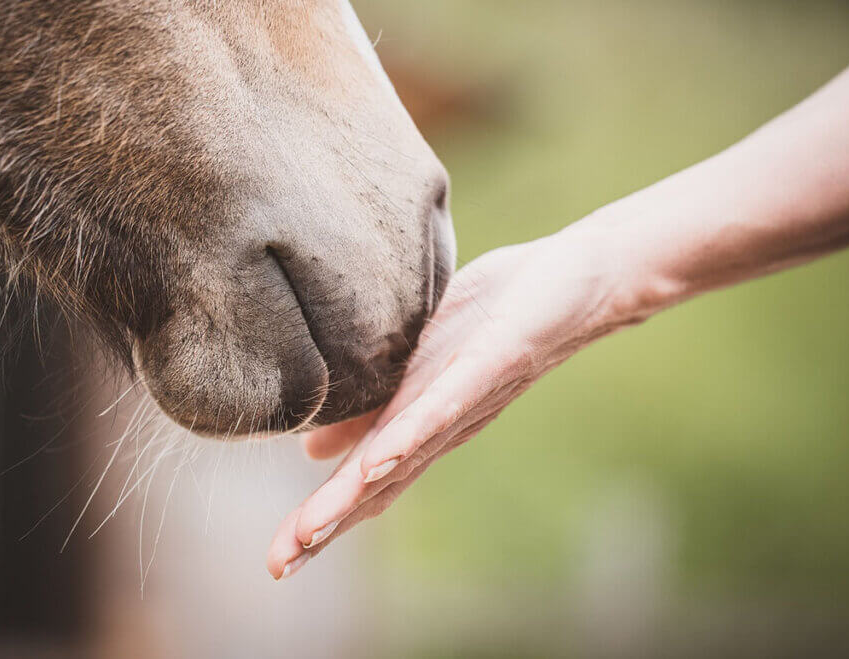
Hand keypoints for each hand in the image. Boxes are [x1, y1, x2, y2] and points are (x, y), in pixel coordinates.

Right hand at [267, 231, 634, 578]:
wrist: (572, 285)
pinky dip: (410, 437)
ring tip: (312, 528)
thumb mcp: (414, 367)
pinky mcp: (487, 366)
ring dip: (354, 494)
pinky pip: (445, 407)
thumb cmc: (492, 322)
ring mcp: (463, 401)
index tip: (276, 560)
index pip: (361, 484)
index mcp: (416, 425)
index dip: (320, 521)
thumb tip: (316, 453)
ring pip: (401, 458)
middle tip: (279, 563)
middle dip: (326, 525)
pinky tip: (378, 460)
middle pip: (374, 486)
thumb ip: (370, 411)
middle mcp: (438, 427)